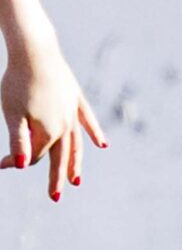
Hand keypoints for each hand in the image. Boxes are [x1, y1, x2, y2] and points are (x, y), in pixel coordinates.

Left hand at [3, 34, 106, 199]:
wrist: (36, 52)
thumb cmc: (18, 82)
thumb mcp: (13, 114)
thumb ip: (19, 141)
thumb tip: (23, 166)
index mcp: (48, 130)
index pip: (35, 155)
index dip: (18, 162)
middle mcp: (65, 125)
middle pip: (60, 156)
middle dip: (56, 177)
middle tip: (55, 198)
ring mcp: (73, 112)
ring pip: (76, 143)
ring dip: (76, 162)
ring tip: (77, 180)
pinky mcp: (76, 99)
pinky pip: (87, 121)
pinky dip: (93, 134)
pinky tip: (102, 145)